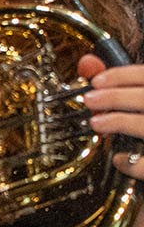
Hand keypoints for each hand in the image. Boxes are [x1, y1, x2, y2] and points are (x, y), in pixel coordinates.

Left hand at [83, 55, 143, 173]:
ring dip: (119, 121)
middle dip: (115, 97)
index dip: (122, 75)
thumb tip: (87, 63)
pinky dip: (132, 163)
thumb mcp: (141, 97)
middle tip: (90, 100)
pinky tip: (118, 158)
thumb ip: (120, 81)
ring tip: (96, 123)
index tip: (96, 81)